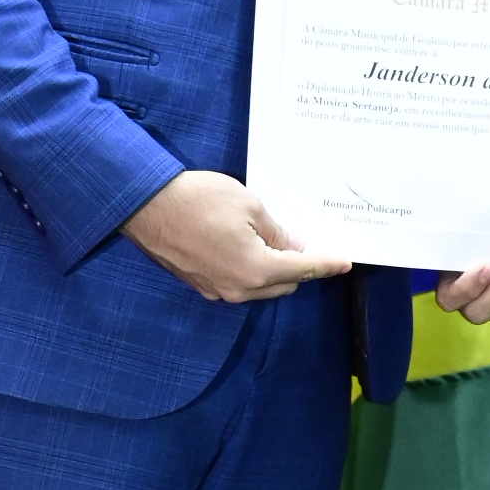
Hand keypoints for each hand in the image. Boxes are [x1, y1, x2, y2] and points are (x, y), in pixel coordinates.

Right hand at [123, 170, 350, 301]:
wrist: (145, 205)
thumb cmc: (198, 199)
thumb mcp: (249, 206)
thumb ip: (276, 231)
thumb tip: (291, 245)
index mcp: (256, 269)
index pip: (303, 270)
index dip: (326, 265)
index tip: (344, 263)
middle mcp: (238, 288)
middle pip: (284, 284)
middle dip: (298, 266)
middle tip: (303, 241)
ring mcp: (217, 290)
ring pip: (260, 286)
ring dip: (273, 269)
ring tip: (274, 240)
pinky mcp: (201, 284)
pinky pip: (237, 283)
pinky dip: (249, 269)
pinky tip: (246, 246)